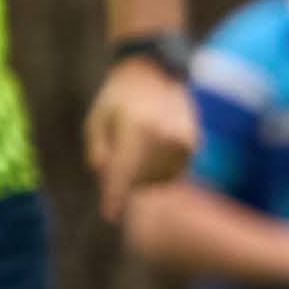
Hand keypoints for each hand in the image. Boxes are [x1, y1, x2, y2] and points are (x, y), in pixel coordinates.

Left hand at [82, 56, 195, 218]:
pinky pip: (172, 173)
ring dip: (142, 176)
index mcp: (136, 129)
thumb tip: (110, 182)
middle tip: (116, 155)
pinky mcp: (193, 145)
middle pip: (139, 179)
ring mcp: (182, 142)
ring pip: (158, 180)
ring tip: (136, 150)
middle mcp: (163, 137)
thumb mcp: (95, 121)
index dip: (115, 196)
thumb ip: (98, 154)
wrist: (155, 72)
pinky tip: (152, 151)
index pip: (124, 171)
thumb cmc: (118, 97)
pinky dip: (159, 170)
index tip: (110, 217)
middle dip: (124, 178)